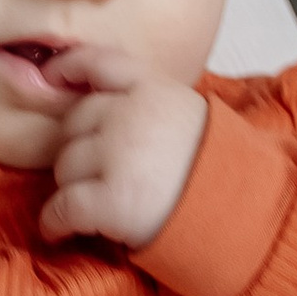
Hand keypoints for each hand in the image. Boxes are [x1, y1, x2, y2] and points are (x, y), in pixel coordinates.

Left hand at [36, 49, 208, 251]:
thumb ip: (150, 104)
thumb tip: (103, 105)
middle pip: (74, 123)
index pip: (98, 63)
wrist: (246, 212)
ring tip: (92, 206)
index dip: (67, 69)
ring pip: (65, 166)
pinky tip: (58, 232)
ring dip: (72, 187)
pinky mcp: (111, 200)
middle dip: (78, 148)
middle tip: (95, 175)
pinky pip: (62, 207)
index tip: (50, 78)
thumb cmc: (219, 171)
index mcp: (154, 89)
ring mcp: (119, 155)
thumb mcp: (191, 115)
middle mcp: (131, 115)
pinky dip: (54, 222)